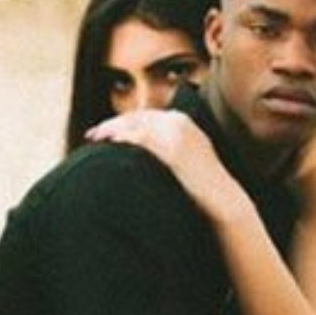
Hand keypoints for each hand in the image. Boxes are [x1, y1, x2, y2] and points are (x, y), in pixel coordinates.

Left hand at [86, 110, 245, 221]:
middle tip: (93, 134)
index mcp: (183, 122)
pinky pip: (142, 138)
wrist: (223, 199)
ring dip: (112, 129)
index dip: (123, 121)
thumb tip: (145, 155)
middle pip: (137, 116)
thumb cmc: (203, 187)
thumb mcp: (187, 159)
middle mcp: (180, 122)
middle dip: (113, 123)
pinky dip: (123, 138)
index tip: (106, 131)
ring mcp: (177, 133)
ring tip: (95, 137)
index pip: (146, 116)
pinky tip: (111, 143)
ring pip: (136, 124)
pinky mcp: (173, 148)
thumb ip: (169, 150)